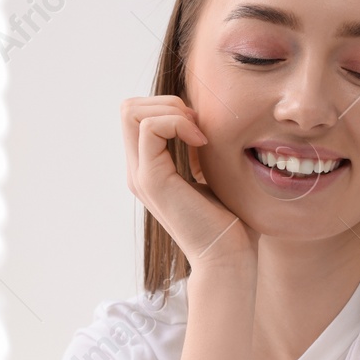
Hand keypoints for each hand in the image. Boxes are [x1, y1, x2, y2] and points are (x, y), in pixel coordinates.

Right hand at [120, 95, 256, 271]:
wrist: (229, 256)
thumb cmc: (230, 220)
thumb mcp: (210, 172)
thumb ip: (196, 149)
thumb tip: (198, 119)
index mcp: (149, 169)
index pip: (138, 115)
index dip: (169, 108)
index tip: (201, 129)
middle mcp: (138, 171)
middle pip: (129, 108)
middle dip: (167, 103)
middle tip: (198, 127)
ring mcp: (141, 176)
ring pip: (132, 112)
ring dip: (172, 111)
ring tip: (198, 134)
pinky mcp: (151, 181)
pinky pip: (150, 128)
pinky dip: (178, 123)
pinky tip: (201, 142)